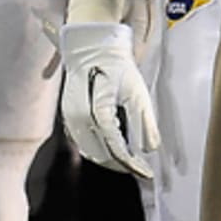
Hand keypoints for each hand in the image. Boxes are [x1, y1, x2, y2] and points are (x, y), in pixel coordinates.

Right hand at [57, 21, 159, 179]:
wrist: (92, 47)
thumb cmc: (117, 66)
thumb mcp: (137, 91)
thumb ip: (145, 121)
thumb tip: (151, 148)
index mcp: (97, 114)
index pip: (117, 149)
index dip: (133, 165)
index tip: (147, 173)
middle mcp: (80, 121)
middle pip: (101, 156)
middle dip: (122, 166)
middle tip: (140, 170)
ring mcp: (71, 119)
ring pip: (89, 152)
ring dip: (109, 160)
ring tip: (128, 163)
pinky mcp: (69, 117)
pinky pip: (82, 142)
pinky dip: (98, 150)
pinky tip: (111, 149)